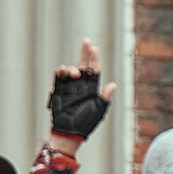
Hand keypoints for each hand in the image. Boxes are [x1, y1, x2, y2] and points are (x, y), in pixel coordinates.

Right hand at [47, 39, 115, 156]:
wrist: (69, 132)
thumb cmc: (85, 123)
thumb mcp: (98, 110)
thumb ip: (104, 97)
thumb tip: (113, 85)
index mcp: (92, 89)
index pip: (94, 70)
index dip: (94, 60)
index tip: (95, 49)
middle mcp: (81, 86)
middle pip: (82, 65)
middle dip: (84, 53)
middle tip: (87, 41)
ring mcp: (69, 87)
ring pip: (71, 70)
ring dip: (72, 68)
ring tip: (74, 73)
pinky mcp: (59, 90)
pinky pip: (59, 77)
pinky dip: (61, 72)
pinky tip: (63, 70)